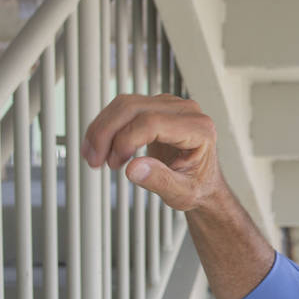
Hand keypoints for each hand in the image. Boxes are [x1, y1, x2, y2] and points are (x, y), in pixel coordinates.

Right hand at [81, 94, 225, 211]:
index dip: (126, 139)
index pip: (153, 122)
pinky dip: (106, 127)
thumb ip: (160, 181)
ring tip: (95, 157)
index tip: (115, 162)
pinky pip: (124, 109)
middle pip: (134, 108)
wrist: (204, 183)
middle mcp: (186, 111)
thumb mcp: (182, 193)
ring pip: (124, 105)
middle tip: (94, 160)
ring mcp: (170, 106)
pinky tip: (101, 148)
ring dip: (102, 129)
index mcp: (199, 129)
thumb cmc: (198, 187)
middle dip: (106, 133)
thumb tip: (134, 169)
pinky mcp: (155, 108)